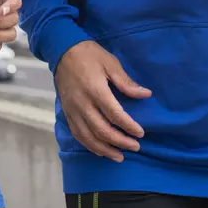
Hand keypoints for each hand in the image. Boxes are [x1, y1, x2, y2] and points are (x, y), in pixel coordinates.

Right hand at [55, 41, 151, 162]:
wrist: (62, 51)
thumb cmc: (90, 55)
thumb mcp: (110, 63)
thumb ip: (126, 82)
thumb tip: (145, 94)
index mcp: (96, 90)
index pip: (114, 115)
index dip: (128, 126)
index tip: (140, 133)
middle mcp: (83, 104)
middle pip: (102, 130)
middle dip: (120, 141)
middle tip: (135, 146)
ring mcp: (73, 110)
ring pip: (88, 137)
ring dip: (105, 149)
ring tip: (119, 156)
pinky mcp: (67, 113)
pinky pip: (77, 134)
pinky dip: (89, 145)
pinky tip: (100, 151)